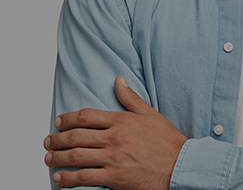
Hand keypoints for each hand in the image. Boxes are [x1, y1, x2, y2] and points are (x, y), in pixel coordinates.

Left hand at [44, 76, 187, 189]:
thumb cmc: (166, 140)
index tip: (58, 121)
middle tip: (47, 140)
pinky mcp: (114, 177)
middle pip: (76, 136)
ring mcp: (113, 158)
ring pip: (75, 156)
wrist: (179, 164)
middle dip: (57, 138)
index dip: (68, 119)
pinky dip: (67, 178)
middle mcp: (114, 137)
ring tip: (48, 157)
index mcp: (122, 120)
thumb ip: (130, 98)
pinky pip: (83, 177)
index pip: (87, 116)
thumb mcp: (150, 113)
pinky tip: (58, 178)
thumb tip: (118, 80)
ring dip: (57, 157)